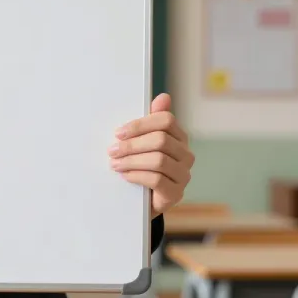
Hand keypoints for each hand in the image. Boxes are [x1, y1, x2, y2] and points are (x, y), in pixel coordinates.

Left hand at [108, 93, 193, 217]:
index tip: (118, 133)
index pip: (165, 120)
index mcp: (179, 137)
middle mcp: (186, 155)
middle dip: (132, 144)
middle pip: (160, 140)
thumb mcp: (142, 143)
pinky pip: (156, 180)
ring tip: (114, 164)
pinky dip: (136, 176)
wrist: (142, 200)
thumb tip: (164, 97)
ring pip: (158, 160)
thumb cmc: (142, 166)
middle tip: (112, 150)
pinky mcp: (176, 193)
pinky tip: (124, 176)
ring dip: (131, 161)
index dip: (140, 125)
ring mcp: (184, 175)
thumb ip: (150, 121)